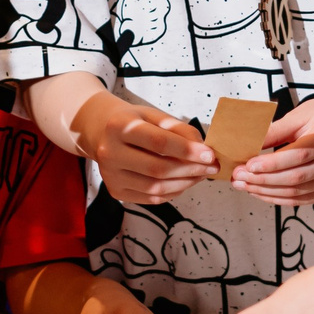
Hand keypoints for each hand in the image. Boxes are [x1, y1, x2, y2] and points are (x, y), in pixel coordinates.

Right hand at [72, 92, 212, 202]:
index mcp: (119, 127)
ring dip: (185, 183)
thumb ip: (179, 129)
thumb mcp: (154, 115)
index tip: (210, 155)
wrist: (102, 133)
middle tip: (211, 167)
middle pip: (158, 168)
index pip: (159, 142)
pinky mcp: (115, 191)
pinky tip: (184, 182)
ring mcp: (110, 176)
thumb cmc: (133, 122)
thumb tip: (203, 150)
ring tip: (201, 175)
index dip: (187, 150)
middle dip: (190, 170)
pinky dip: (173, 192)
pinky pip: (151, 198)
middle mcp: (109, 153)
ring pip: (156, 187)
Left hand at [234, 103, 313, 203]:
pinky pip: (300, 200)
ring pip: (296, 192)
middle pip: (297, 177)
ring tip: (244, 184)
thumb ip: (275, 130)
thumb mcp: (300, 114)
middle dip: (263, 179)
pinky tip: (260, 191)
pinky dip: (277, 198)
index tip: (249, 164)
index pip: (300, 154)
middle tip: (239, 176)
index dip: (273, 163)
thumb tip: (248, 143)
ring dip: (266, 191)